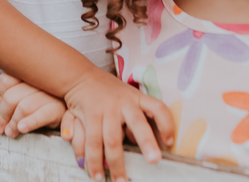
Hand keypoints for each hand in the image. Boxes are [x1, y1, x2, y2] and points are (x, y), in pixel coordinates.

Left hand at [0, 74, 66, 136]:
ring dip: (13, 122)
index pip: (6, 79)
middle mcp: (41, 80)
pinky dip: (30, 122)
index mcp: (30, 73)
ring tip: (9, 133)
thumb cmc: (37, 103)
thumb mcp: (16, 96)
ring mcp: (52, 93)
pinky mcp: (61, 109)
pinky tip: (21, 129)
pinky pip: (44, 114)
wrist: (68, 115)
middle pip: (12, 95)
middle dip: (3, 114)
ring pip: (24, 106)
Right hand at [62, 67, 174, 181]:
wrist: (79, 76)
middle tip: (153, 161)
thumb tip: (147, 144)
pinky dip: (91, 159)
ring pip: (111, 139)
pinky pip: (90, 141)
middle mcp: (122, 103)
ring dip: (114, 163)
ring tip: (118, 181)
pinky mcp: (87, 115)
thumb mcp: (127, 98)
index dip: (166, 124)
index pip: (158, 108)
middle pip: (137, 124)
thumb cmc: (109, 92)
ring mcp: (105, 109)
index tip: (169, 142)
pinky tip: (93, 172)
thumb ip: (136, 119)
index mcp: (136, 98)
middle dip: (146, 143)